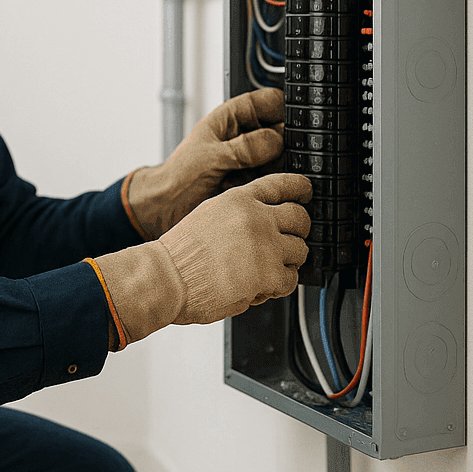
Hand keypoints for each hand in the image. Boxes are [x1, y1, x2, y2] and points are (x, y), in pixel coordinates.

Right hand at [94, 172, 310, 346]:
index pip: (284, 184)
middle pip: (300, 218)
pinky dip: (278, 287)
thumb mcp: (210, 214)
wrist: (166, 278)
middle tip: (287, 243)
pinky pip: (290, 280)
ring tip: (265, 270)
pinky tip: (259, 287)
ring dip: (287, 262)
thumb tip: (266, 218)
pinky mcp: (268, 274)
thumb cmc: (180, 254)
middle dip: (298, 232)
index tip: (306, 195)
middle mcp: (256, 217)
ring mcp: (265, 245)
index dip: (301, 190)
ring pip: (300, 251)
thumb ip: (240, 211)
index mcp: (240, 199)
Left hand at [125, 88, 285, 238]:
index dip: (284, 109)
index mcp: (233, 117)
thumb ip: (242, 148)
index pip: (271, 101)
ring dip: (281, 166)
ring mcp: (254, 159)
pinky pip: (278, 178)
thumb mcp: (209, 156)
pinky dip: (277, 183)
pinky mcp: (257, 180)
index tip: (292, 124)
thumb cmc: (178, 175)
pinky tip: (263, 187)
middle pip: (283, 130)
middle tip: (279, 157)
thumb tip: (274, 141)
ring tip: (262, 176)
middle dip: (287, 143)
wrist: (169, 206)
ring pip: (285, 156)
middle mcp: (247, 136)